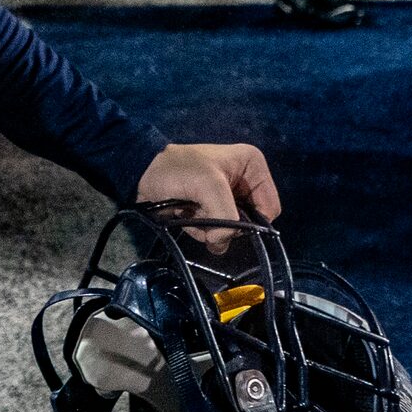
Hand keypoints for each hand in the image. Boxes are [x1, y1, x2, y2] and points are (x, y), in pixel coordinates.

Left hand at [135, 143, 280, 250]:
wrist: (142, 171)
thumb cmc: (177, 170)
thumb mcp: (208, 186)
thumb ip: (226, 217)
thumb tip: (220, 245)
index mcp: (252, 166)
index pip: (269, 209)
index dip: (251, 222)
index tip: (228, 220)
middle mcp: (244, 181)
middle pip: (248, 223)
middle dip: (223, 224)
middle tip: (202, 214)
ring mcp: (226, 197)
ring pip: (230, 231)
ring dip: (208, 227)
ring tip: (190, 211)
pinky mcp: (210, 209)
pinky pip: (215, 231)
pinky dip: (199, 228)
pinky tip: (185, 214)